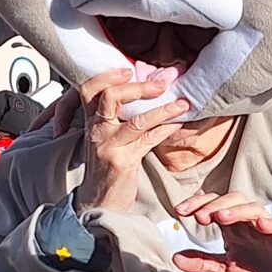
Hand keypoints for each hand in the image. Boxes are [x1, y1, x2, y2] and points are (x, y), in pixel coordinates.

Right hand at [76, 69, 190, 213]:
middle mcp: (96, 131)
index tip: (128, 70)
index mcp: (91, 122)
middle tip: (161, 84)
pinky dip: (167, 130)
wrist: (99, 202)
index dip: (107, 76)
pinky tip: (180, 124)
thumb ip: (120, 117)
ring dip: (163, 110)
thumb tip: (148, 92)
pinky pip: (149, 140)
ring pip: (137, 121)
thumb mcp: (107, 138)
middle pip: (110, 97)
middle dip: (138, 87)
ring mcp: (108, 147)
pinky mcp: (122, 162)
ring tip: (183, 104)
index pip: (89, 90)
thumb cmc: (107, 167)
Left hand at [173, 190, 271, 271]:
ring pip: (255, 210)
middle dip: (215, 205)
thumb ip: (202, 263)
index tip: (179, 212)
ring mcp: (270, 230)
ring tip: (221, 217)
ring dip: (238, 211)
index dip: (198, 205)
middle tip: (199, 216)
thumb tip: (175, 257)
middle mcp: (251, 224)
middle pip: (234, 200)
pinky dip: (271, 223)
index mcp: (235, 228)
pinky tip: (260, 224)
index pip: (215, 206)